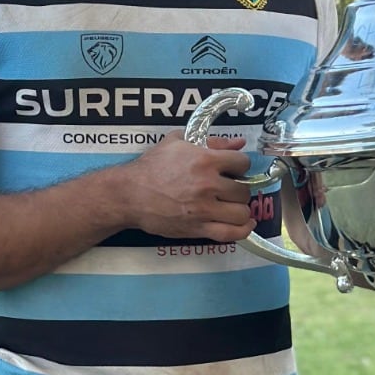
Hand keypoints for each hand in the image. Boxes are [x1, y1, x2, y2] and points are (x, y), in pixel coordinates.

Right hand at [122, 132, 256, 241]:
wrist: (130, 194)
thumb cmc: (151, 166)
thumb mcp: (178, 142)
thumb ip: (212, 141)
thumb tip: (239, 143)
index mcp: (205, 160)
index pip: (243, 163)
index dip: (240, 166)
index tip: (233, 170)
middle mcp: (208, 185)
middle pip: (244, 190)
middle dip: (239, 189)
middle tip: (229, 189)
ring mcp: (204, 209)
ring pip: (241, 213)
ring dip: (240, 209)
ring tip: (231, 206)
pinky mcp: (197, 228)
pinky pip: (230, 233)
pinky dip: (243, 231)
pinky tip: (245, 225)